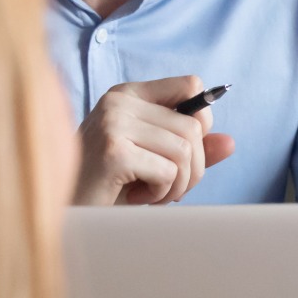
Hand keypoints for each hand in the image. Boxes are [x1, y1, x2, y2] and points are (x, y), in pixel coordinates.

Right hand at [73, 75, 234, 205]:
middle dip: (193, 167)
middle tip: (167, 186)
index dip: (201, 121)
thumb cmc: (109, 186)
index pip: (191, 85)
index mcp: (129, 95)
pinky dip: (162, 193)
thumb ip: (191, 150)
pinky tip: (135, 197)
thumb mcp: (155, 162)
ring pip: (185, 150)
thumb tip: (231, 142)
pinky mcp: (113, 152)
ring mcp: (113, 124)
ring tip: (150, 193)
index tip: (184, 149)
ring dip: (178, 184)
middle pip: (193, 127)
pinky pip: (168, 171)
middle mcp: (119, 102)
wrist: (66, 213)